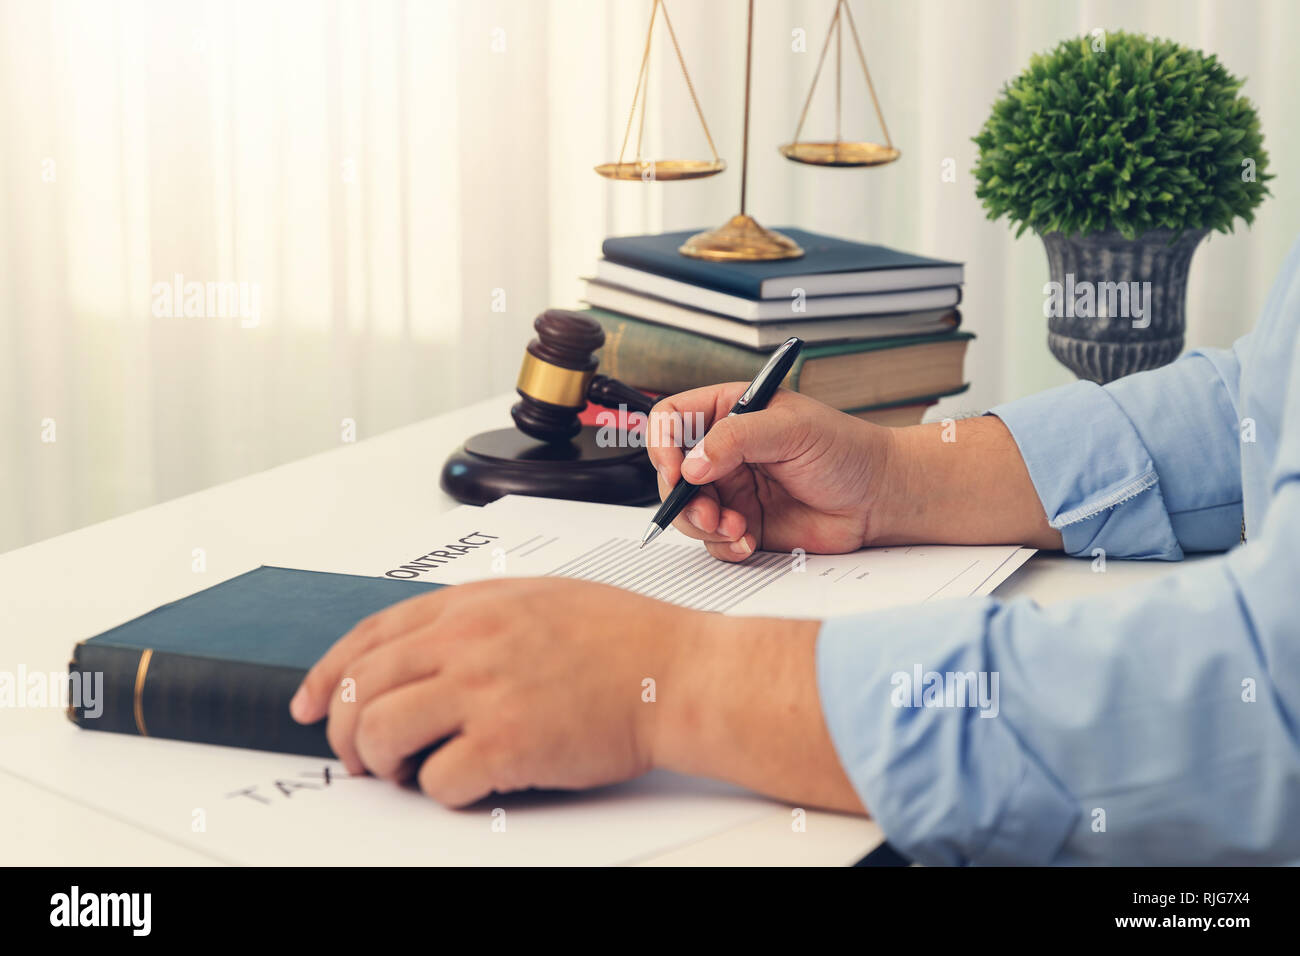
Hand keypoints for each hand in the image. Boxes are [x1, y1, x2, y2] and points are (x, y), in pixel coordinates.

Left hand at [289, 578, 671, 805]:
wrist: (676, 671)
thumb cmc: (621, 637)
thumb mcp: (535, 598)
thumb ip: (472, 617)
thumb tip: (420, 654)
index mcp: (469, 605)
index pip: (366, 637)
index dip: (323, 675)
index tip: (308, 704)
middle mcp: (466, 643)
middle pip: (357, 689)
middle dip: (341, 731)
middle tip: (357, 756)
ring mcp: (483, 691)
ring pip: (378, 733)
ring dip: (379, 763)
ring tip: (405, 771)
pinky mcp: (506, 744)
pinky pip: (435, 781)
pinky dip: (437, 792)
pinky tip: (463, 782)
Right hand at [647, 386, 895, 560]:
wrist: (879, 498)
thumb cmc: (845, 450)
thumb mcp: (791, 429)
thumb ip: (737, 440)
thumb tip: (692, 465)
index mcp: (730, 413)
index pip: (673, 419)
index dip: (662, 442)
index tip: (676, 469)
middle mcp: (724, 452)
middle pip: (672, 472)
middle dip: (682, 496)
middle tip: (709, 510)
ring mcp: (732, 490)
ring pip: (687, 510)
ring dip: (702, 524)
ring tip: (735, 527)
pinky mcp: (743, 525)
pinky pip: (712, 540)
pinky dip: (723, 545)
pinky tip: (748, 541)